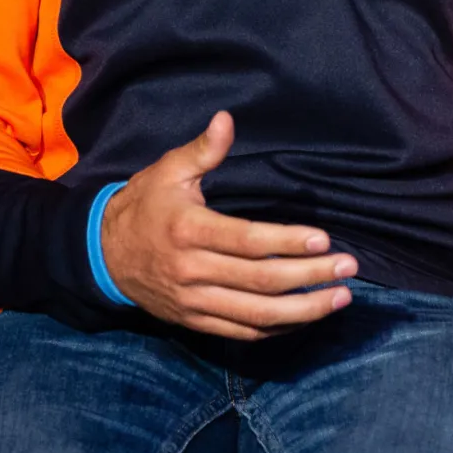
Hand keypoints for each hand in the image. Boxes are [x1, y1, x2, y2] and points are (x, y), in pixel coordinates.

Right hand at [100, 111, 356, 339]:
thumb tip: (227, 119)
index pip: (247, 242)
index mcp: (189, 230)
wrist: (103, 255)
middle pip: (261, 282)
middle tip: (348, 268)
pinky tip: (305, 317)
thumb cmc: (144, 204)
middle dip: (310, 277)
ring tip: (340, 298)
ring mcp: (194, 302)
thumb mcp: (168, 169)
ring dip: (304, 310)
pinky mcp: (195, 322)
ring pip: (257, 315)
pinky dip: (276, 328)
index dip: (287, 242)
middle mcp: (193, 271)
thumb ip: (203, 150)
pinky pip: (241, 333)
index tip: (323, 239)